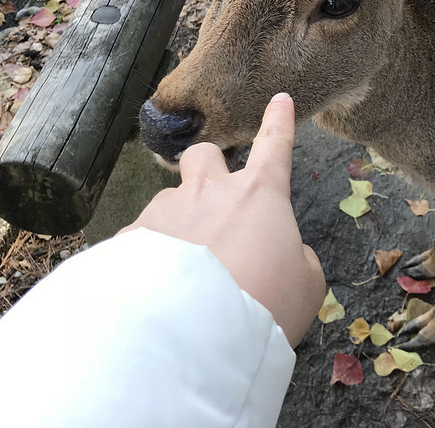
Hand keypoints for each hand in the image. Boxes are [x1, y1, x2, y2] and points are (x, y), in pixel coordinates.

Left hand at [122, 93, 324, 346]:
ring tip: (180, 277)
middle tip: (212, 203)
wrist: (194, 334)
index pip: (275, 145)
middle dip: (207, 171)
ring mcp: (164, 211)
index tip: (279, 101)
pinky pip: (140, 242)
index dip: (279, 123)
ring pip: (168, 203)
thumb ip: (295, 259)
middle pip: (202, 155)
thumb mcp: (305, 285)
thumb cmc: (264, 304)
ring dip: (176, 228)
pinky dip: (148, 262)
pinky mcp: (129, 239)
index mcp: (258, 194)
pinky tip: (153, 295)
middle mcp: (208, 191)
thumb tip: (282, 254)